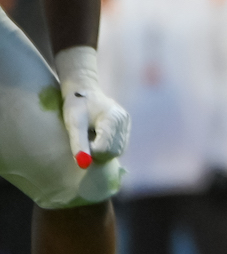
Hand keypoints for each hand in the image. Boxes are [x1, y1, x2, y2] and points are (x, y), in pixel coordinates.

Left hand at [56, 46, 128, 166]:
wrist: (83, 88)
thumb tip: (84, 165)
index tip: (80, 143)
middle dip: (98, 152)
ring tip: (91, 138)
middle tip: (85, 142)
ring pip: (118, 150)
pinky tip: (98, 137)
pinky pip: (120, 145)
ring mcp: (127, 123)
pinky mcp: (127, 125)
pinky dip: (108, 147)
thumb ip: (79, 143)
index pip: (105, 149)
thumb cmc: (75, 105)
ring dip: (103, 150)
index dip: (91, 151)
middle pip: (113, 151)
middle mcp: (124, 121)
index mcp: (112, 119)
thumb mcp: (73, 124)